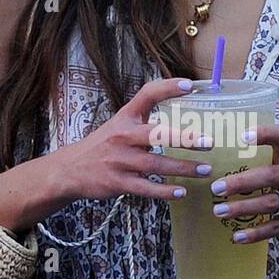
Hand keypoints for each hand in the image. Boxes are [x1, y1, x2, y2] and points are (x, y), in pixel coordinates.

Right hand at [57, 76, 214, 203]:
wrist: (70, 169)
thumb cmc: (104, 144)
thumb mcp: (120, 123)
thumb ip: (145, 117)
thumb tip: (178, 109)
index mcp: (126, 117)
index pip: (147, 95)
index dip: (168, 88)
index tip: (190, 86)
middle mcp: (123, 136)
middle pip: (157, 134)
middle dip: (184, 138)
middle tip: (208, 142)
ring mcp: (119, 160)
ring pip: (156, 164)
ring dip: (183, 168)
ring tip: (205, 170)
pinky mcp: (117, 182)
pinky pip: (145, 188)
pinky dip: (164, 191)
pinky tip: (181, 192)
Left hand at [207, 122, 278, 248]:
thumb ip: (267, 164)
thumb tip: (221, 162)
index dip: (264, 134)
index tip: (242, 136)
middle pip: (269, 176)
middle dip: (241, 182)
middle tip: (216, 187)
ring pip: (268, 203)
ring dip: (241, 208)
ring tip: (218, 211)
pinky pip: (273, 228)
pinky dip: (254, 233)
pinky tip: (237, 236)